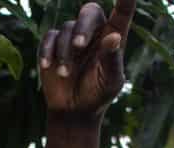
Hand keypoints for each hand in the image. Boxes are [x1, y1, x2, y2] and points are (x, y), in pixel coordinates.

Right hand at [39, 0, 135, 119]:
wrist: (74, 110)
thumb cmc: (98, 95)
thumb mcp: (110, 82)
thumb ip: (112, 60)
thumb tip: (113, 37)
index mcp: (113, 37)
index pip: (122, 12)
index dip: (125, 0)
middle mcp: (94, 32)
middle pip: (89, 12)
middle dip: (83, 27)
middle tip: (79, 46)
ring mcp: (72, 36)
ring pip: (67, 29)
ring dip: (64, 52)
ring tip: (65, 74)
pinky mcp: (53, 44)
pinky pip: (49, 38)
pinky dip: (47, 51)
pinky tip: (48, 67)